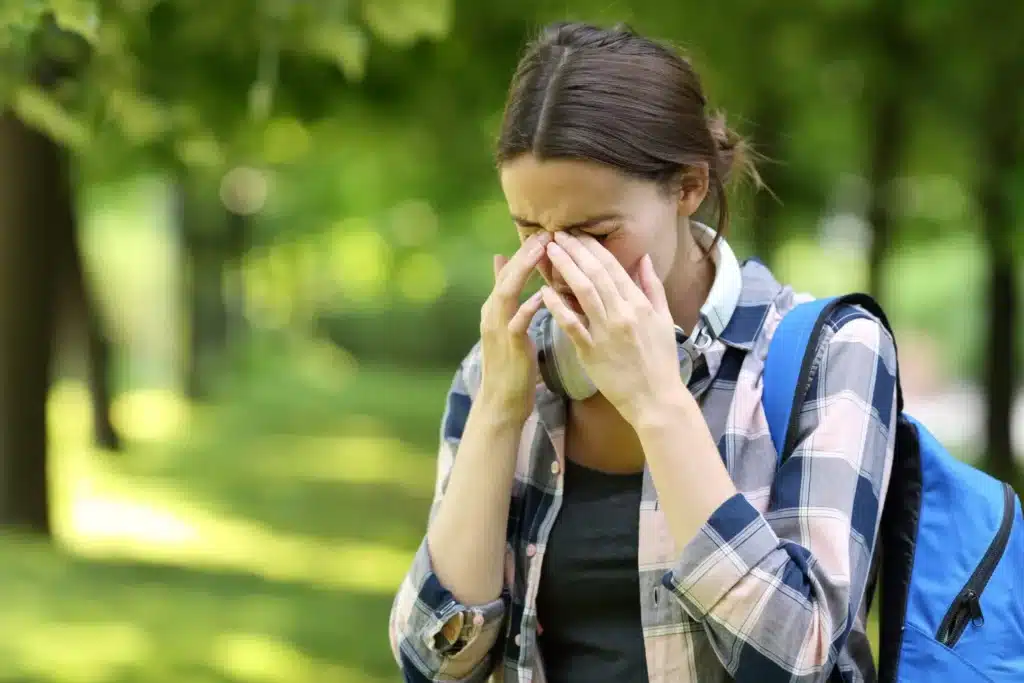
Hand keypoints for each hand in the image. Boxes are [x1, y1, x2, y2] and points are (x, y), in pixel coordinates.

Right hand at [478, 232, 550, 421]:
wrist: (501, 401)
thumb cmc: (511, 363)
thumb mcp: (507, 323)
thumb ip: (505, 293)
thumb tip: (501, 261)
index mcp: (495, 308)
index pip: (510, 272)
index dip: (526, 252)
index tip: (546, 232)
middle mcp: (493, 314)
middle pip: (507, 276)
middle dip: (526, 254)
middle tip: (546, 232)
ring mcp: (499, 330)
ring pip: (508, 293)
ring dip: (524, 271)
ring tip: (542, 252)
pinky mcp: (509, 347)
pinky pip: (517, 323)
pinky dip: (528, 308)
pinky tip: (542, 296)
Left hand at [541, 231, 684, 424]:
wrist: (655, 399)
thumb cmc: (661, 361)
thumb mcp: (664, 320)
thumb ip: (653, 287)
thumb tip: (645, 258)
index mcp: (639, 304)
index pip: (613, 267)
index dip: (593, 248)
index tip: (578, 233)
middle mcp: (623, 313)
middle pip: (595, 274)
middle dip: (575, 250)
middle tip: (557, 234)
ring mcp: (606, 332)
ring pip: (583, 292)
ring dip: (565, 268)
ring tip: (550, 251)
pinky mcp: (591, 351)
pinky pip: (572, 324)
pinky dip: (558, 306)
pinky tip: (544, 291)